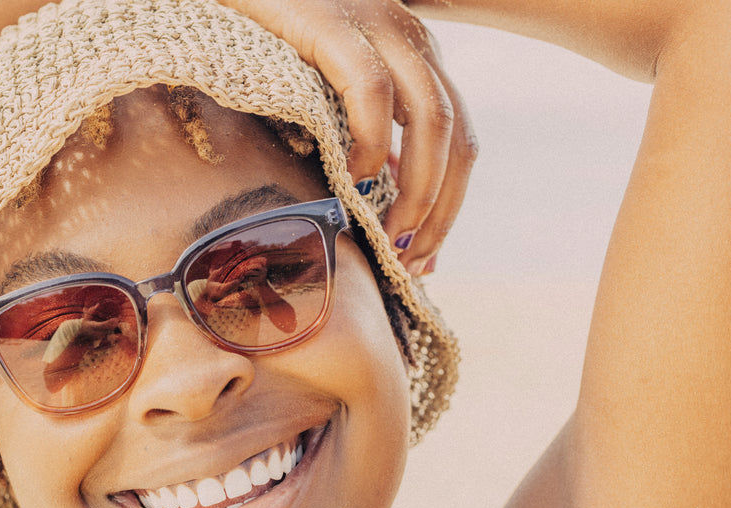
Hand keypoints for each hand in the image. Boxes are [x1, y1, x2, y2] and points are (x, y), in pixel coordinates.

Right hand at [217, 0, 476, 273]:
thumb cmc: (269, 36)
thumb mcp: (329, 85)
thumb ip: (363, 128)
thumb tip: (381, 194)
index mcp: (417, 56)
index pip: (460, 141)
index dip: (450, 205)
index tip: (426, 256)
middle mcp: (411, 39)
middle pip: (458, 138)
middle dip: (441, 210)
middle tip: (411, 260)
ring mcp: (379, 26)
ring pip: (431, 120)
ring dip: (418, 190)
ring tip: (390, 234)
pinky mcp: (335, 24)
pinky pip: (371, 92)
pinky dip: (371, 144)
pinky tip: (354, 178)